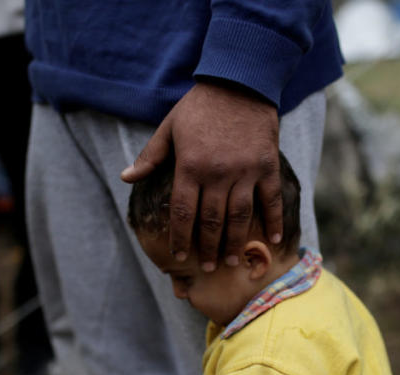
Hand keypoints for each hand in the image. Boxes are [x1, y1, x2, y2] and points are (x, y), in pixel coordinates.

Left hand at [121, 81, 281, 271]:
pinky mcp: (267, 167)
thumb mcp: (169, 127)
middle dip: (207, 248)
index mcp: (190, 166)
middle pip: (211, 221)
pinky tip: (272, 240)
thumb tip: (126, 177)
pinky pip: (272, 200)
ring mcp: (245, 172)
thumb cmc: (200, 106)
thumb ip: (150, 156)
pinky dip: (273, 221)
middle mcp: (218, 174)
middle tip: (206, 267)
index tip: (179, 256)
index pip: (182, 212)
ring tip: (230, 261)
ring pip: (239, 217)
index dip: (180, 237)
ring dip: (234, 243)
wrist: (240, 82)